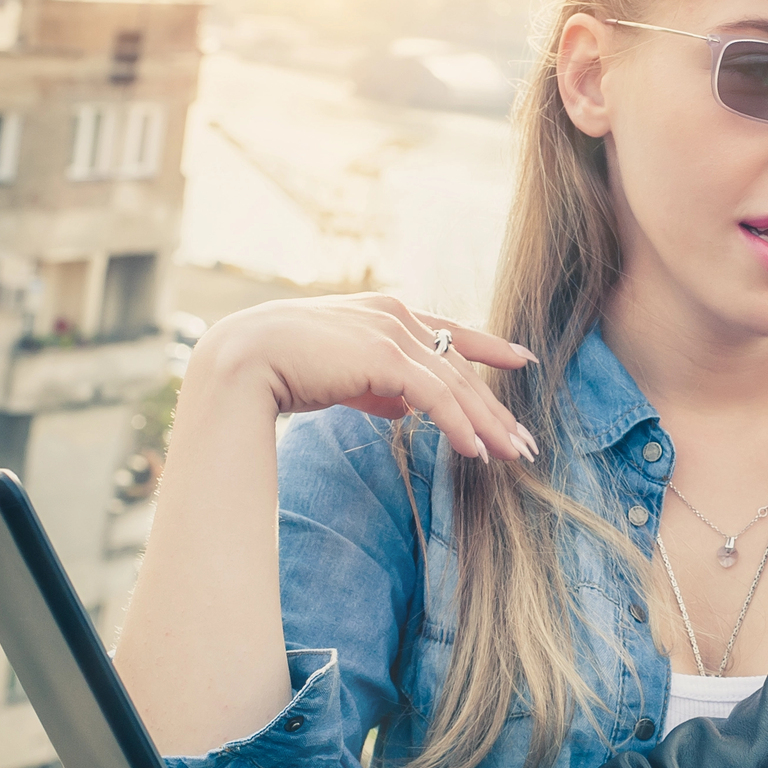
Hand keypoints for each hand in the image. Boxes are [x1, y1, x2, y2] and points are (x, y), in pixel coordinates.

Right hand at [194, 293, 541, 462]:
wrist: (242, 360)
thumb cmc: (282, 367)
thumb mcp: (341, 374)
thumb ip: (377, 387)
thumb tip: (404, 409)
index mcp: (386, 312)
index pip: (451, 332)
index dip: (489, 347)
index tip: (522, 360)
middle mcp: (395, 315)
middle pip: (461, 366)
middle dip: (495, 408)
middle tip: (525, 442)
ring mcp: (391, 332)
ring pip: (455, 383)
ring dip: (487, 424)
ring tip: (512, 455)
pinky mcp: (384, 357)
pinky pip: (435, 397)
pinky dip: (458, 426)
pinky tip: (474, 452)